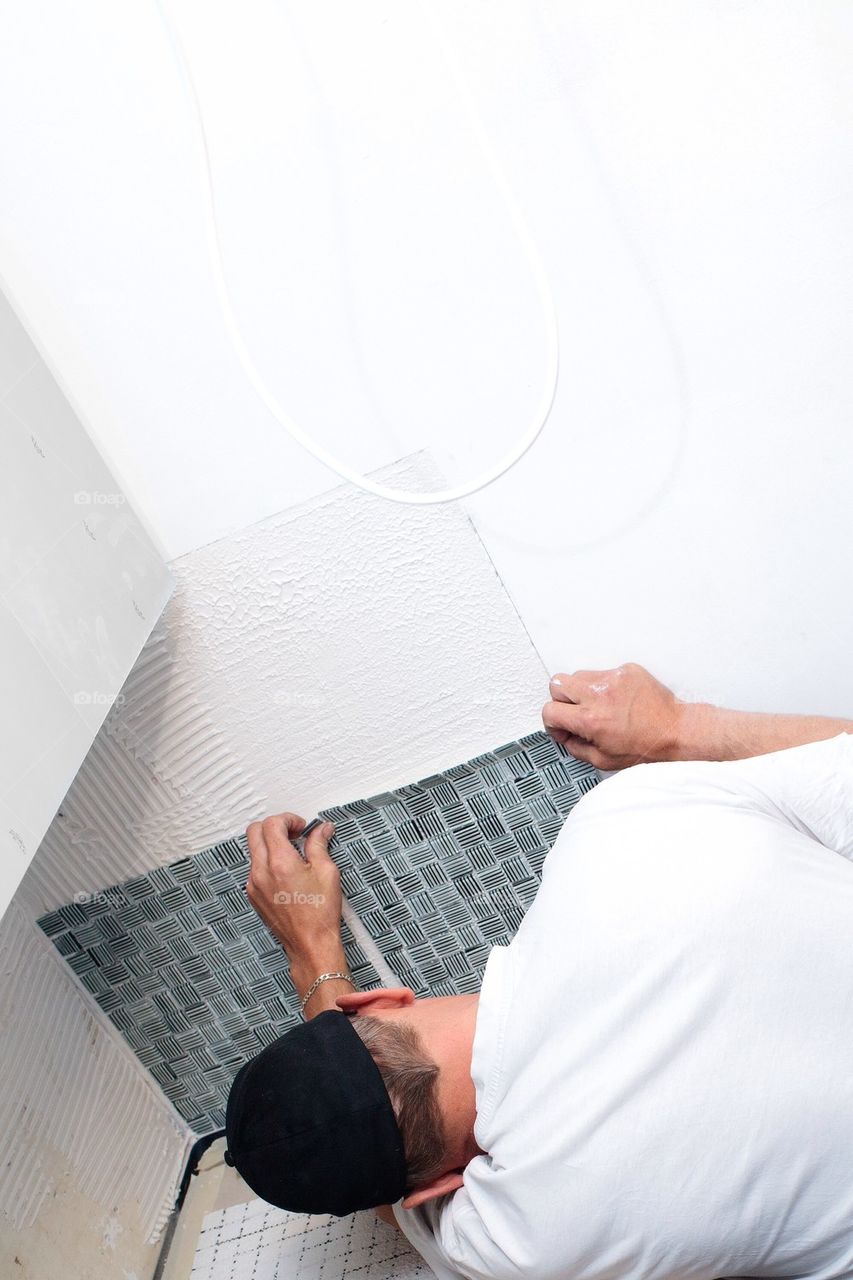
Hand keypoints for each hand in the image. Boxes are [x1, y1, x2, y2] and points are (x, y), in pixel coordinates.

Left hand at [245, 813, 343, 966]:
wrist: (310, 944)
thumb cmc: (320, 913)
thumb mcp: (327, 872)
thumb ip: (319, 844)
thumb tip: (321, 829)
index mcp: (280, 862)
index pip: (272, 824)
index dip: (288, 819)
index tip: (301, 827)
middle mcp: (261, 872)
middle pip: (254, 831)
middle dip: (274, 826)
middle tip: (293, 834)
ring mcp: (254, 885)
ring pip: (253, 849)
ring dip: (270, 844)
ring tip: (293, 854)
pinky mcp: (253, 895)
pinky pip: (254, 868)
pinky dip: (267, 861)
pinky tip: (286, 871)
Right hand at [542, 662, 681, 769]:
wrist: (675, 731)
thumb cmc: (646, 747)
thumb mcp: (604, 760)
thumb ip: (576, 748)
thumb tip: (566, 736)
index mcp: (591, 719)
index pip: (550, 711)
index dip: (553, 722)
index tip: (563, 727)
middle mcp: (599, 695)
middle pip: (557, 684)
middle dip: (561, 700)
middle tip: (575, 712)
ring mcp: (613, 679)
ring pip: (578, 675)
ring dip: (582, 690)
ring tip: (599, 706)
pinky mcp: (626, 670)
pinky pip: (603, 672)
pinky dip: (605, 685)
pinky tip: (618, 700)